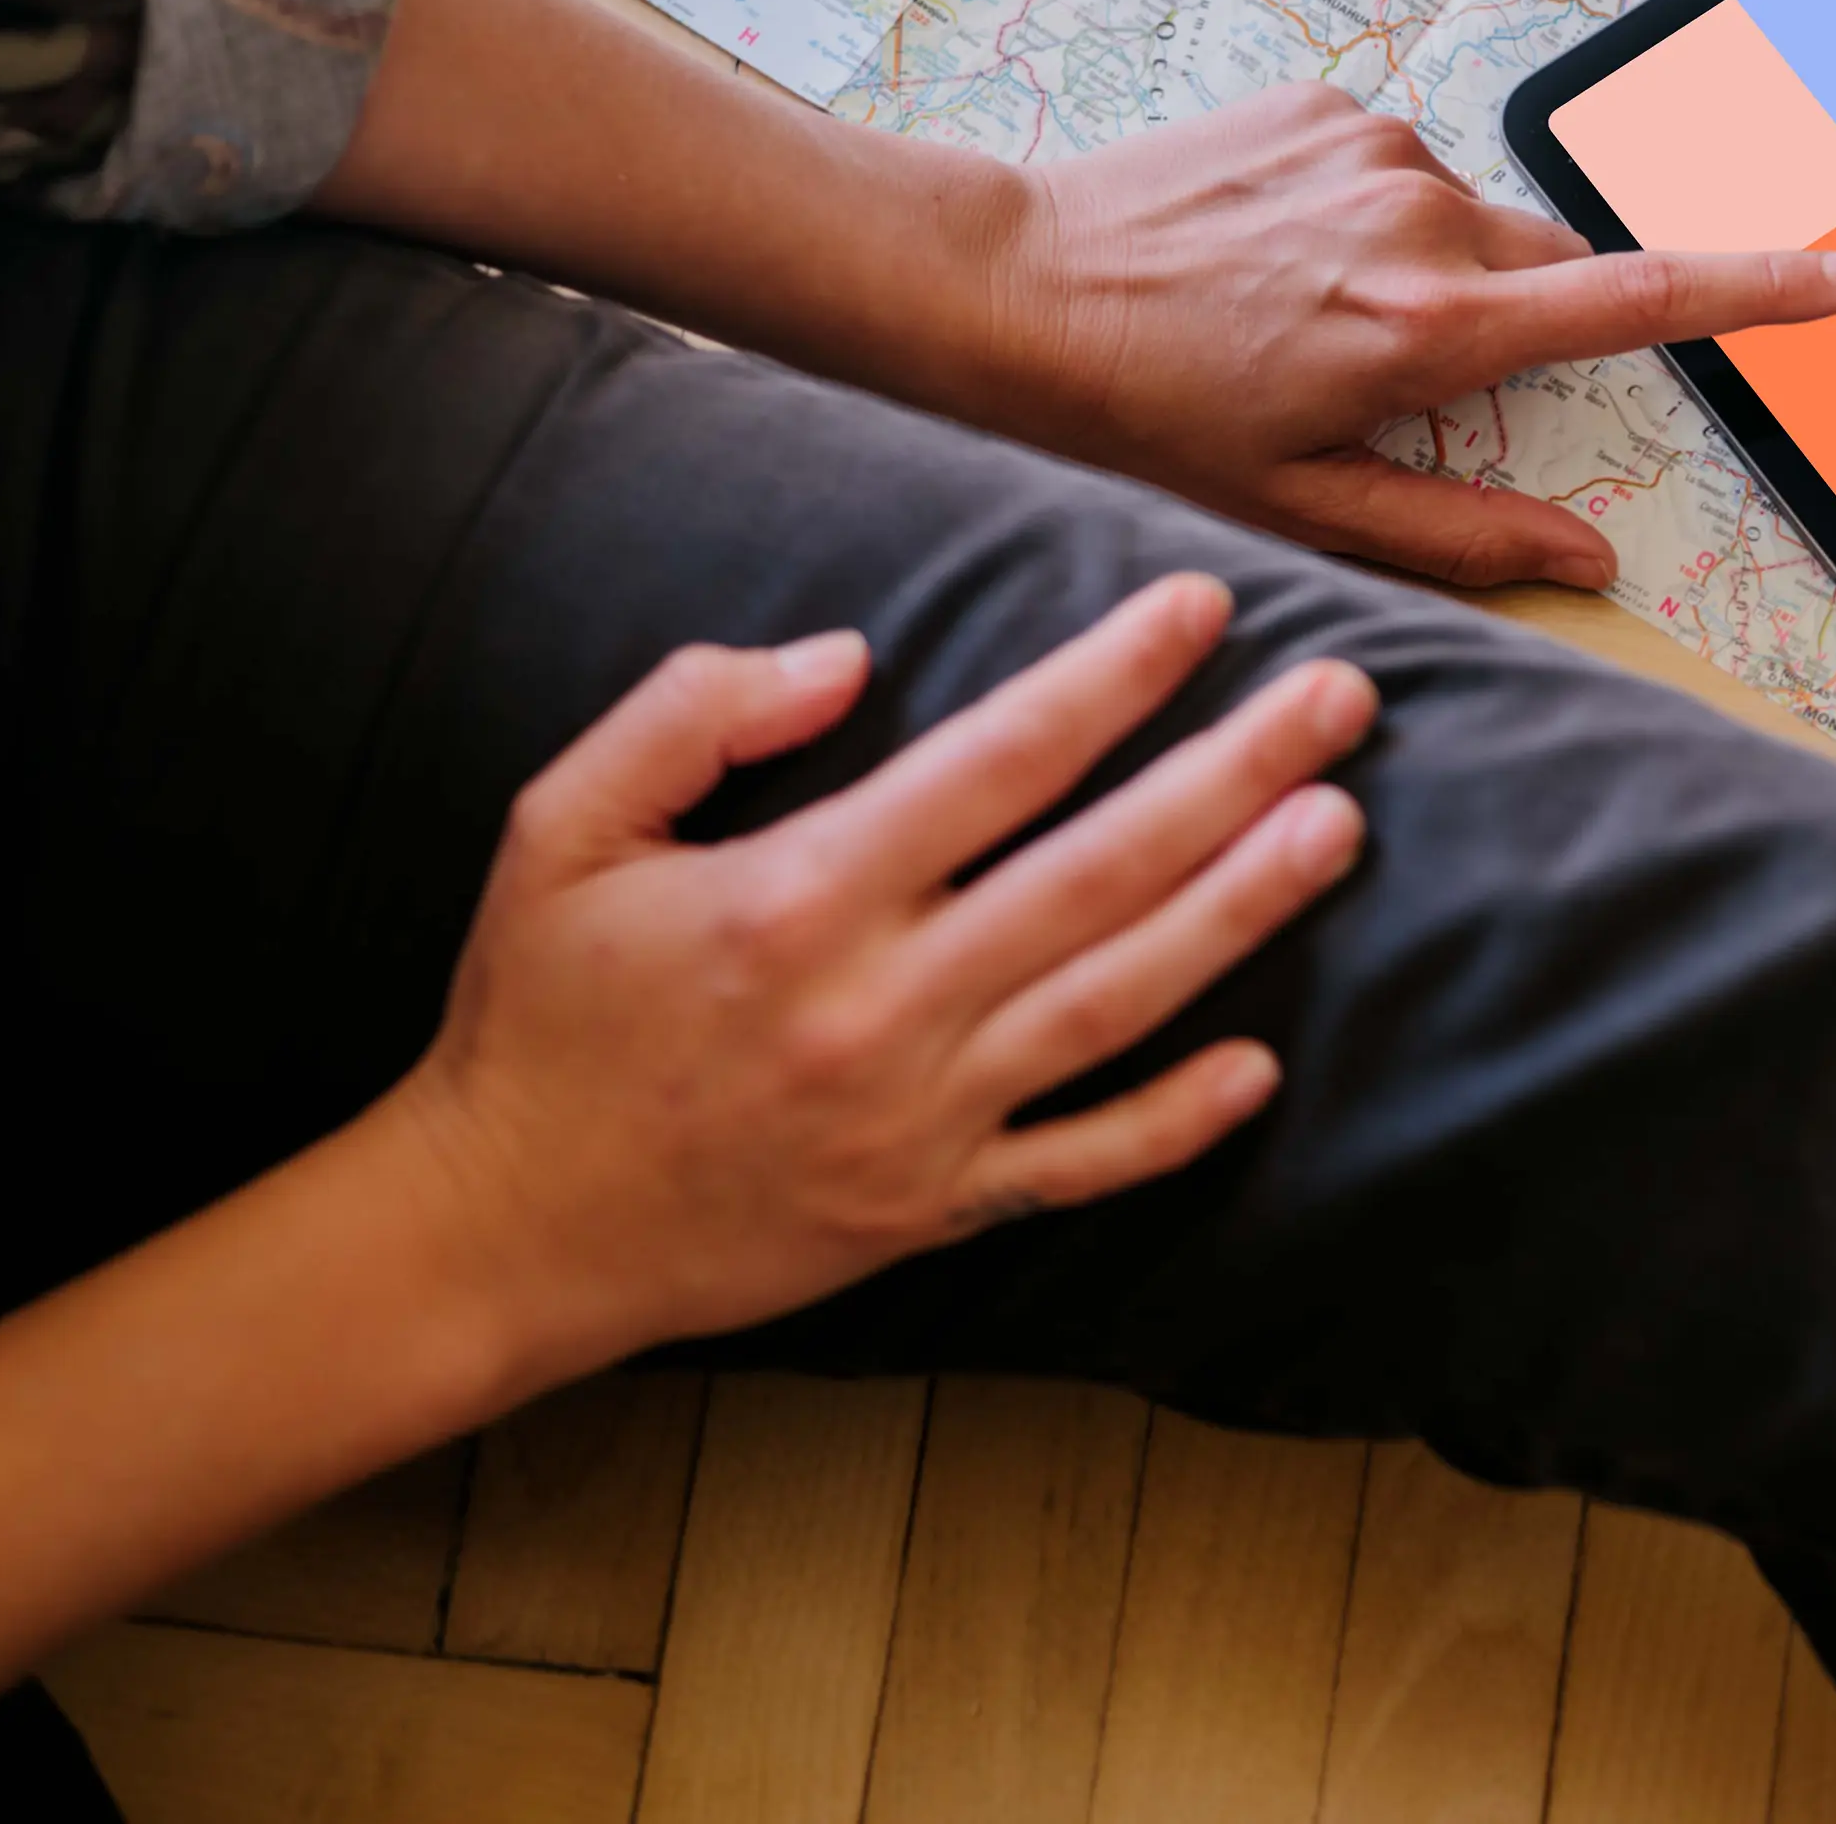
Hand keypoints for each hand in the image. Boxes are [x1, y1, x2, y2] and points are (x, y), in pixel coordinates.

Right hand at [382, 574, 1368, 1383]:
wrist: (495, 1229)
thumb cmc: (535, 1014)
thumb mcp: (560, 826)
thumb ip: (692, 713)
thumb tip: (848, 654)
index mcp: (799, 898)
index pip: (1000, 761)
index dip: (1115, 677)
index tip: (1204, 605)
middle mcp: (877, 1006)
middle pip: (1099, 871)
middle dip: (1234, 773)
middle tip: (1341, 696)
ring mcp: (914, 1119)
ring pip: (1117, 1003)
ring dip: (1240, 914)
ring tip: (1338, 828)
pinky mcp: (925, 1212)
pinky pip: (1075, 1164)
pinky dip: (1173, 1123)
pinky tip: (1264, 1067)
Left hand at [975, 80, 1835, 585]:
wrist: (999, 290)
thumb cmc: (1138, 420)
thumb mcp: (1300, 512)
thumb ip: (1461, 539)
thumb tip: (1589, 563)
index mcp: (1428, 329)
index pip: (1642, 300)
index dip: (1765, 290)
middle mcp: (1418, 218)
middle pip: (1549, 268)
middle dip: (1512, 322)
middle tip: (1385, 376)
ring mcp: (1370, 147)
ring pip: (1466, 222)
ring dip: (1426, 273)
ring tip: (1293, 322)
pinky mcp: (1323, 104)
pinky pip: (1392, 171)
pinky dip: (1363, 221)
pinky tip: (1267, 263)